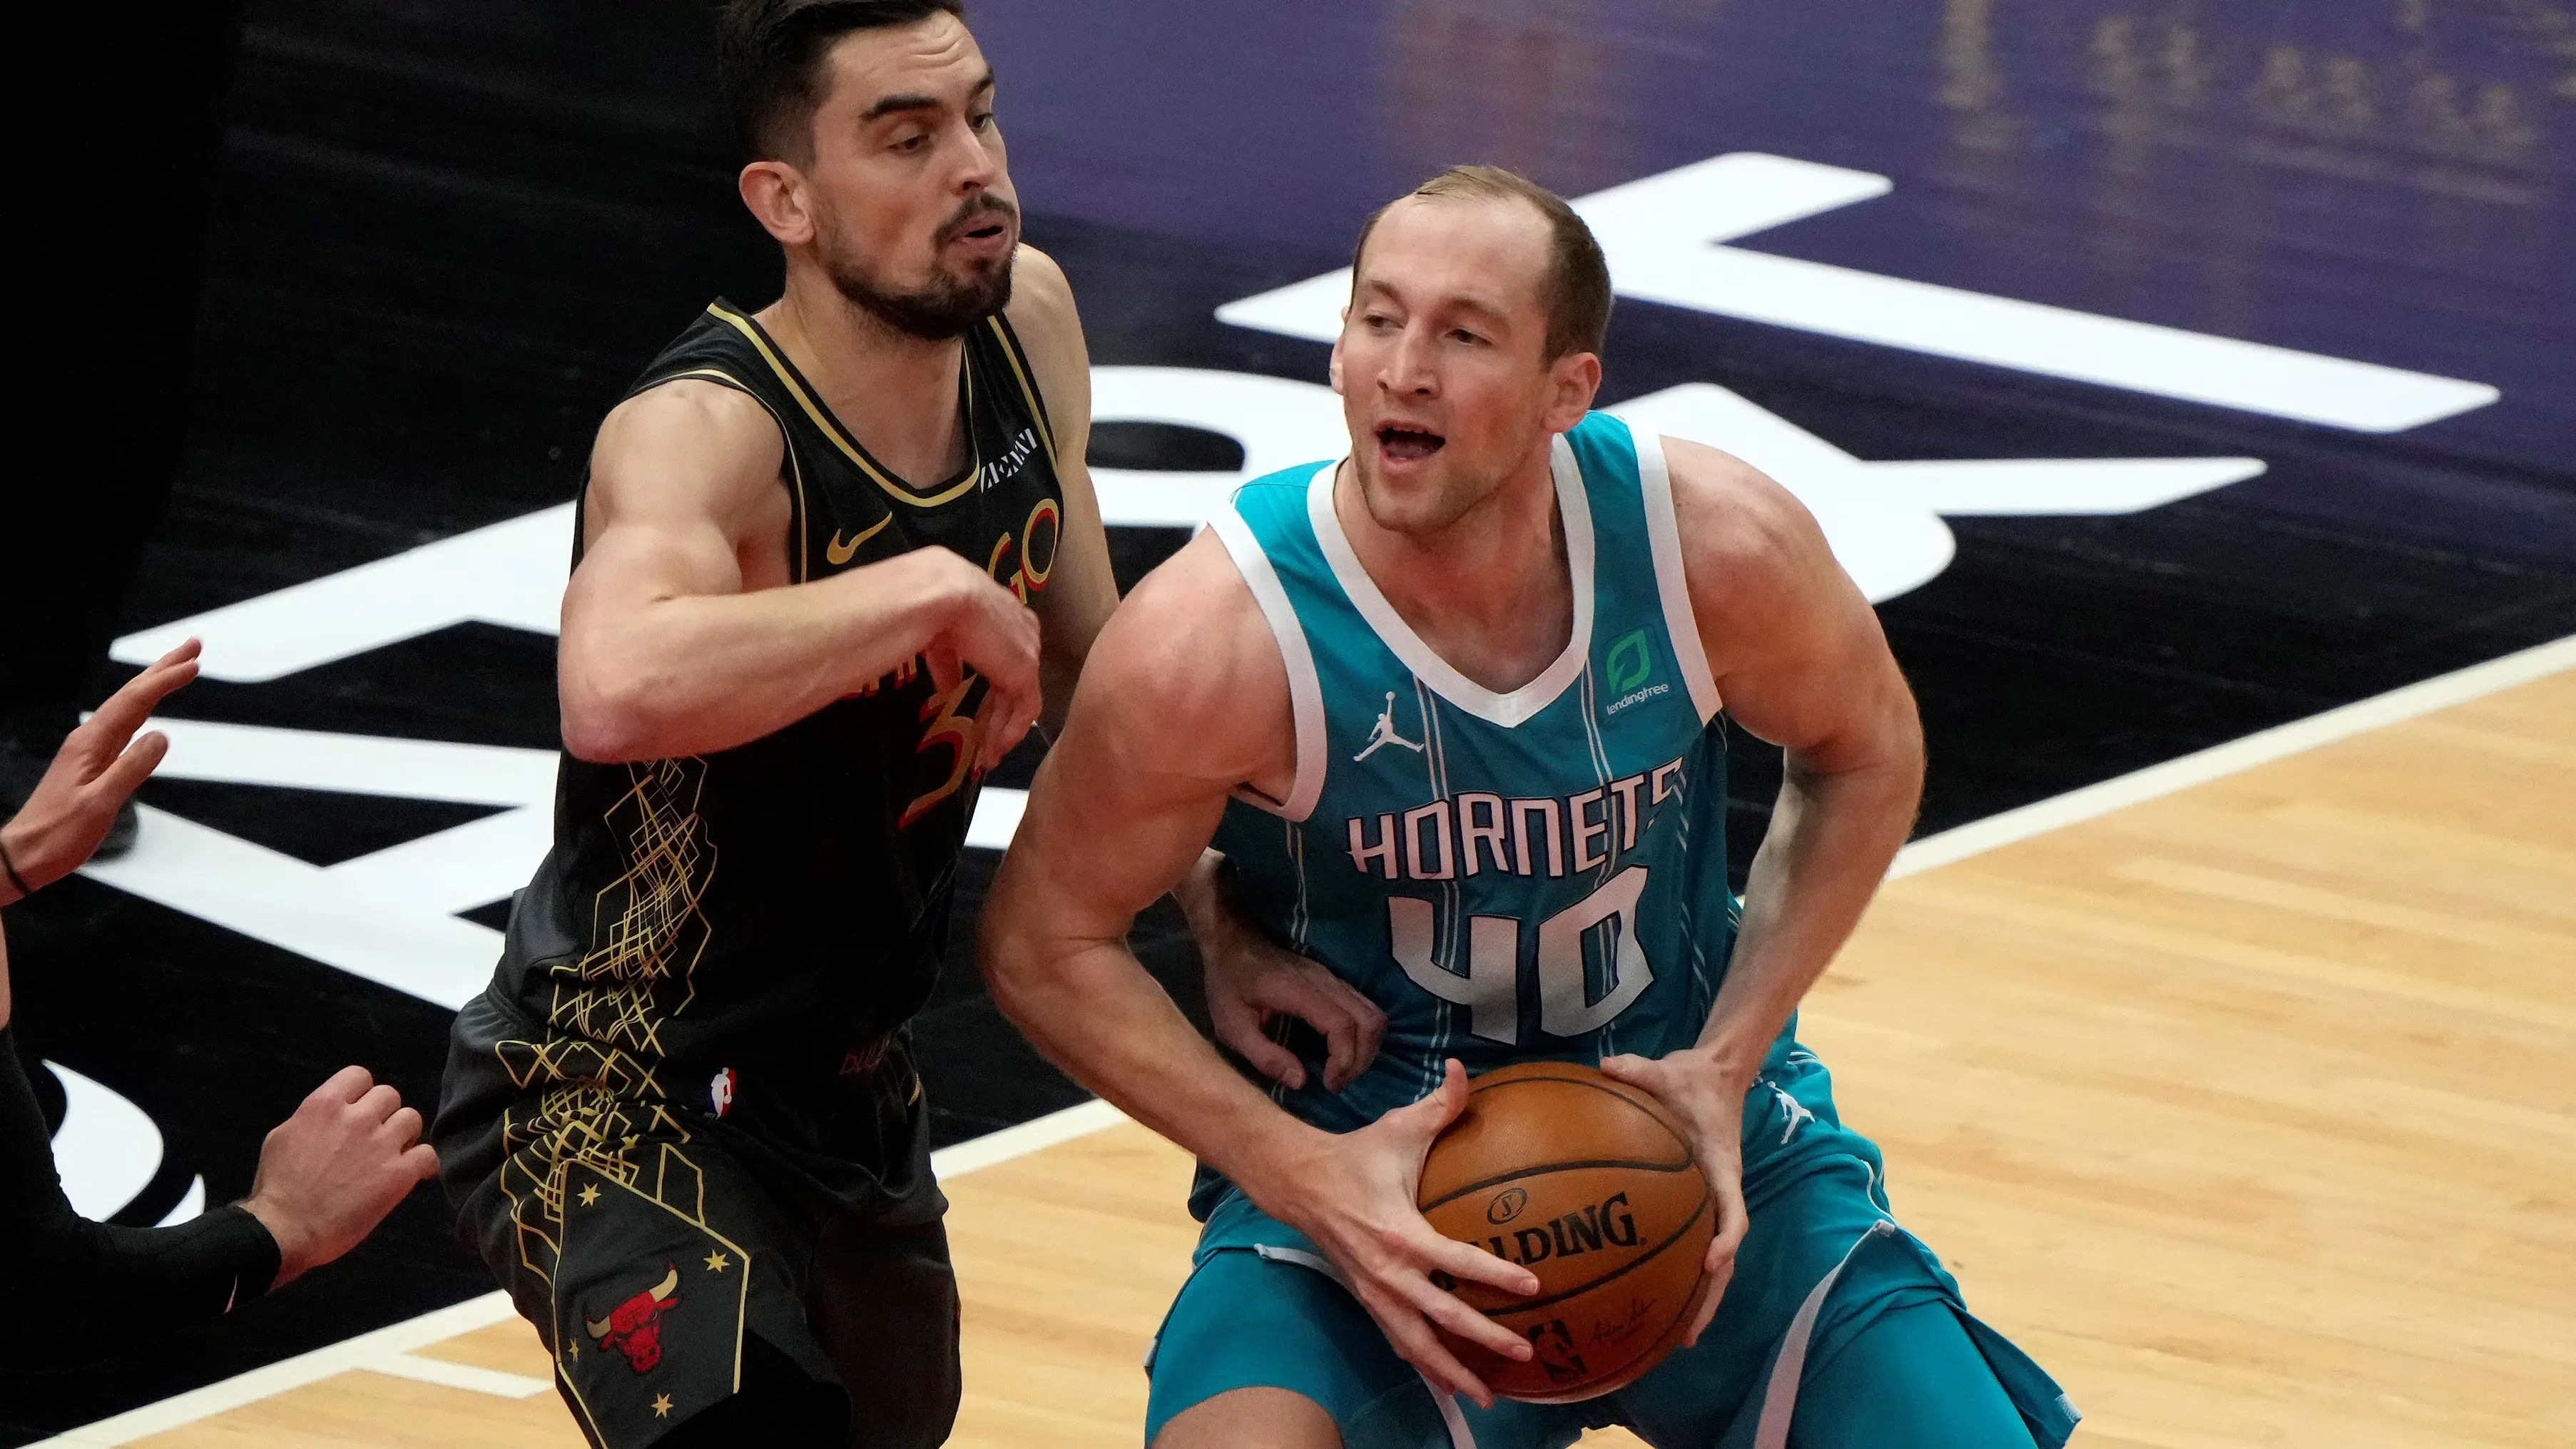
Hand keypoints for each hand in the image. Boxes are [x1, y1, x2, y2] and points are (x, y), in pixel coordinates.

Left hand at [0, 640, 199, 899]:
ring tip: (179, 668)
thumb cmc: (59, 834)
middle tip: (193, 646)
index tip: (194, 664)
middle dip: (163, 669)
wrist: (25, 854)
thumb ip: (132, 768)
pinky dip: (145, 710)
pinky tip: (151, 711)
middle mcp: (89, 739)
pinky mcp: (92, 764)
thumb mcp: (100, 803)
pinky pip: (125, 726)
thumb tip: (162, 736)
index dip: (165, 681)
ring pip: (129, 708)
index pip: (135, 703)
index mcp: (91, 744)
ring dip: (155, 685)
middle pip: (131, 695)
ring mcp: (90, 750)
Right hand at [239, 1066, 439, 1289]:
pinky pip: (428, 1155)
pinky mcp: (398, 1174)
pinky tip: (415, 1173)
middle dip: (383, 1115)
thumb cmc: (278, 1189)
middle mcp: (356, 1118)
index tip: (359, 1110)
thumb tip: (330, 1114)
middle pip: (389, 1096)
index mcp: (324, 1105)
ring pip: (412, 1119)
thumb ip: (312, 1118)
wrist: (285, 1230)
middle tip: (374, 1137)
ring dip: (404, 1135)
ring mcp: (380, 1145)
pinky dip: (424, 1164)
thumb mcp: (283, 1137)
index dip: (362, 1094)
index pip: (359, 1076)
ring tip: (392, 1154)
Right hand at [913, 549, 1043, 772]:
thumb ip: (949, 663)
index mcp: (1002, 615)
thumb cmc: (932, 604)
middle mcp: (1021, 631)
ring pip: (1019, 697)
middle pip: (1012, 678)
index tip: (980, 710)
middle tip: (986, 741)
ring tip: (990, 755)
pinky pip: (1025, 708)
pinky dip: (1012, 730)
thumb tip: (948, 688)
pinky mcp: (1025, 670)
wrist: (940, 594)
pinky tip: (997, 749)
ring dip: (1003, 728)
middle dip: (999, 712)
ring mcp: (1026, 650)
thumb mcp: (941, 637)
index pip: (1003, 656)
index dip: (993, 686)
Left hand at [1184, 853, 1385, 1091]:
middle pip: (1369, 1020)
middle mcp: (1325, 981)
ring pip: (1373, 1013)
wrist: (1233, 942)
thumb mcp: (1231, 1026)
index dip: (1345, 1059)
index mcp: (1299, 991)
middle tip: (1337, 1082)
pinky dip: (1363, 1035)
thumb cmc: (1228, 983)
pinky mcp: (1334, 981)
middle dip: (1361, 1059)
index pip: (1342, 1024)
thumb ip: (1264, 1056)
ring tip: (1342, 1071)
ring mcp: (1333, 978)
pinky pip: (1364, 1008)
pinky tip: (1341, 1052)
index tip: (1329, 1084)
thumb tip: (1301, 1081)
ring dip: (1366, 1047)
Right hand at [1264, 1060, 1538, 1407]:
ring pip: (1416, 1344)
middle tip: (1525, 1354)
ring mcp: (1375, 1292)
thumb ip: (1440, 1105)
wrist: (1298, 1183)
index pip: (1454, 1260)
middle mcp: (1387, 1272)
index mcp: (1398, 1232)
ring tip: (1487, 1397)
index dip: (1494, 1275)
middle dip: (1483, 1339)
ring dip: (1451, 1371)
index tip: (1533, 1287)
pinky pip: (1399, 1340)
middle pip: (1440, 1317)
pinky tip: (1448, 1382)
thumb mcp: (1398, 1128)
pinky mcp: (1368, 1300)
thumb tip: (1467, 1072)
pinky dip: (1424, 1363)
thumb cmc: (1356, 1155)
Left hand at [1598, 1047, 1751, 1346]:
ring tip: (1678, 1340)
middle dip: (1710, 1297)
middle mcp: (1722, 1192)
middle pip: (1725, 1256)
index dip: (1726, 1238)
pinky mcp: (1699, 1203)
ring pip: (1714, 1263)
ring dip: (1701, 1300)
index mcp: (1721, 1167)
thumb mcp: (1666, 1070)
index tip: (1712, 1263)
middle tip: (1689, 1335)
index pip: (1733, 1210)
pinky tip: (1655, 1302)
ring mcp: (1713, 1202)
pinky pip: (1692, 1245)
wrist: (1716, 1075)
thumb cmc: (1692, 1078)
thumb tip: (1607, 1065)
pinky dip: (1681, 1275)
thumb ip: (1639, 1070)